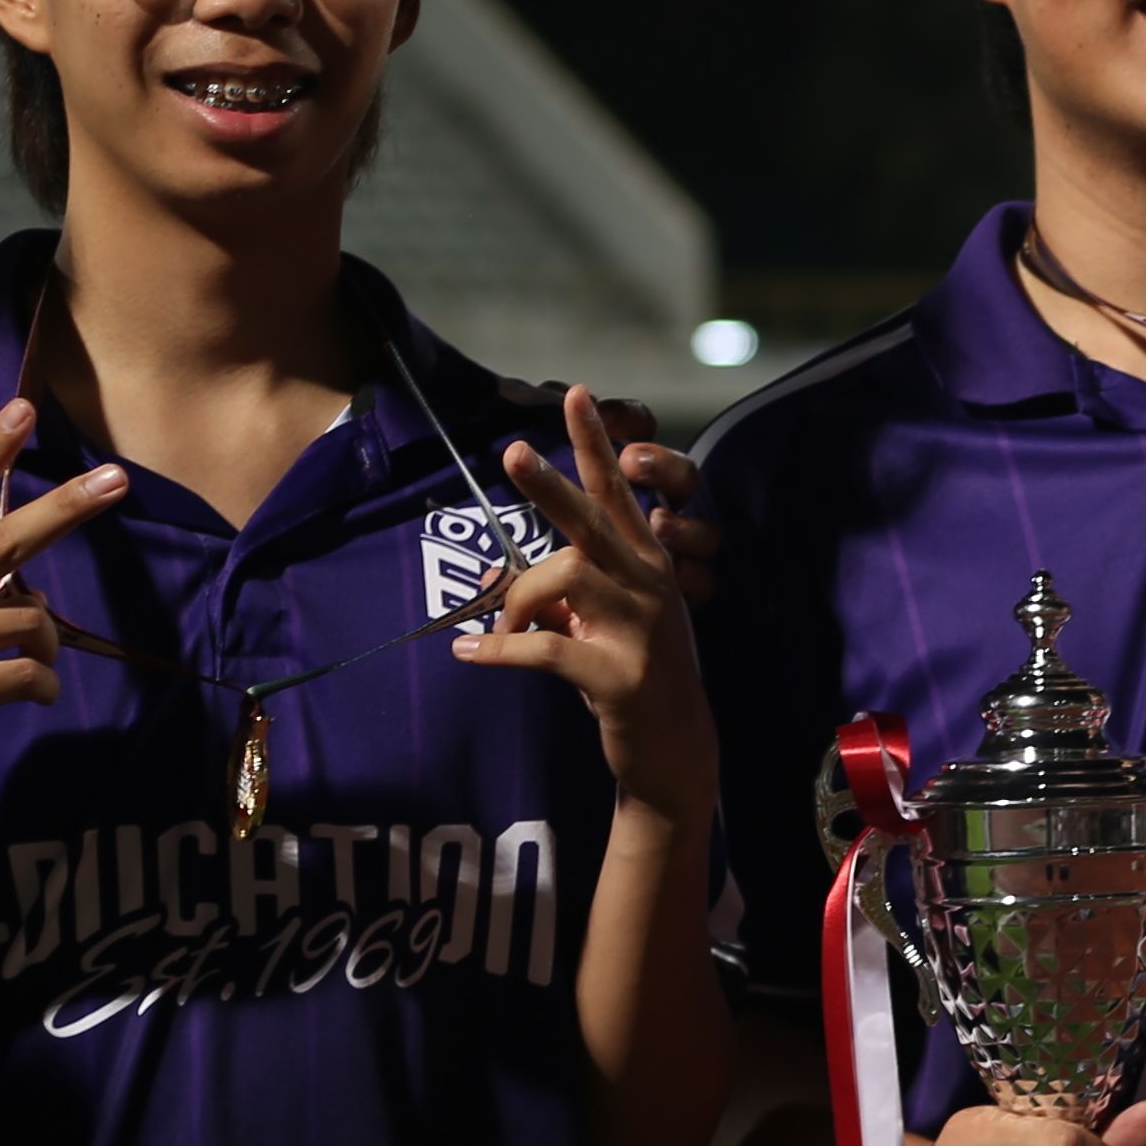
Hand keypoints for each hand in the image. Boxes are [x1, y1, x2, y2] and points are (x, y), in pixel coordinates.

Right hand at [0, 399, 126, 847]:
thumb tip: (23, 586)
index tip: (23, 407)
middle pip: (7, 538)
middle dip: (67, 505)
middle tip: (117, 479)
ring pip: (31, 620)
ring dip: (46, 643)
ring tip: (32, 664)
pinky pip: (28, 676)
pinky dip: (43, 687)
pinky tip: (33, 696)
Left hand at [458, 385, 714, 819]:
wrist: (676, 751)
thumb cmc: (633, 677)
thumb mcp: (606, 622)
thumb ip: (567, 591)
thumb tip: (502, 577)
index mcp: (647, 564)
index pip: (619, 493)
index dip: (596, 445)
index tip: (577, 394)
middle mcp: (650, 585)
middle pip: (595, 520)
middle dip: (551, 486)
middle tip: (514, 451)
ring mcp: (641, 628)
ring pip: (566, 578)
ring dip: (516, 603)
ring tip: (495, 632)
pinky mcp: (621, 676)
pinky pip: (549, 650)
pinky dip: (500, 651)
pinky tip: (469, 655)